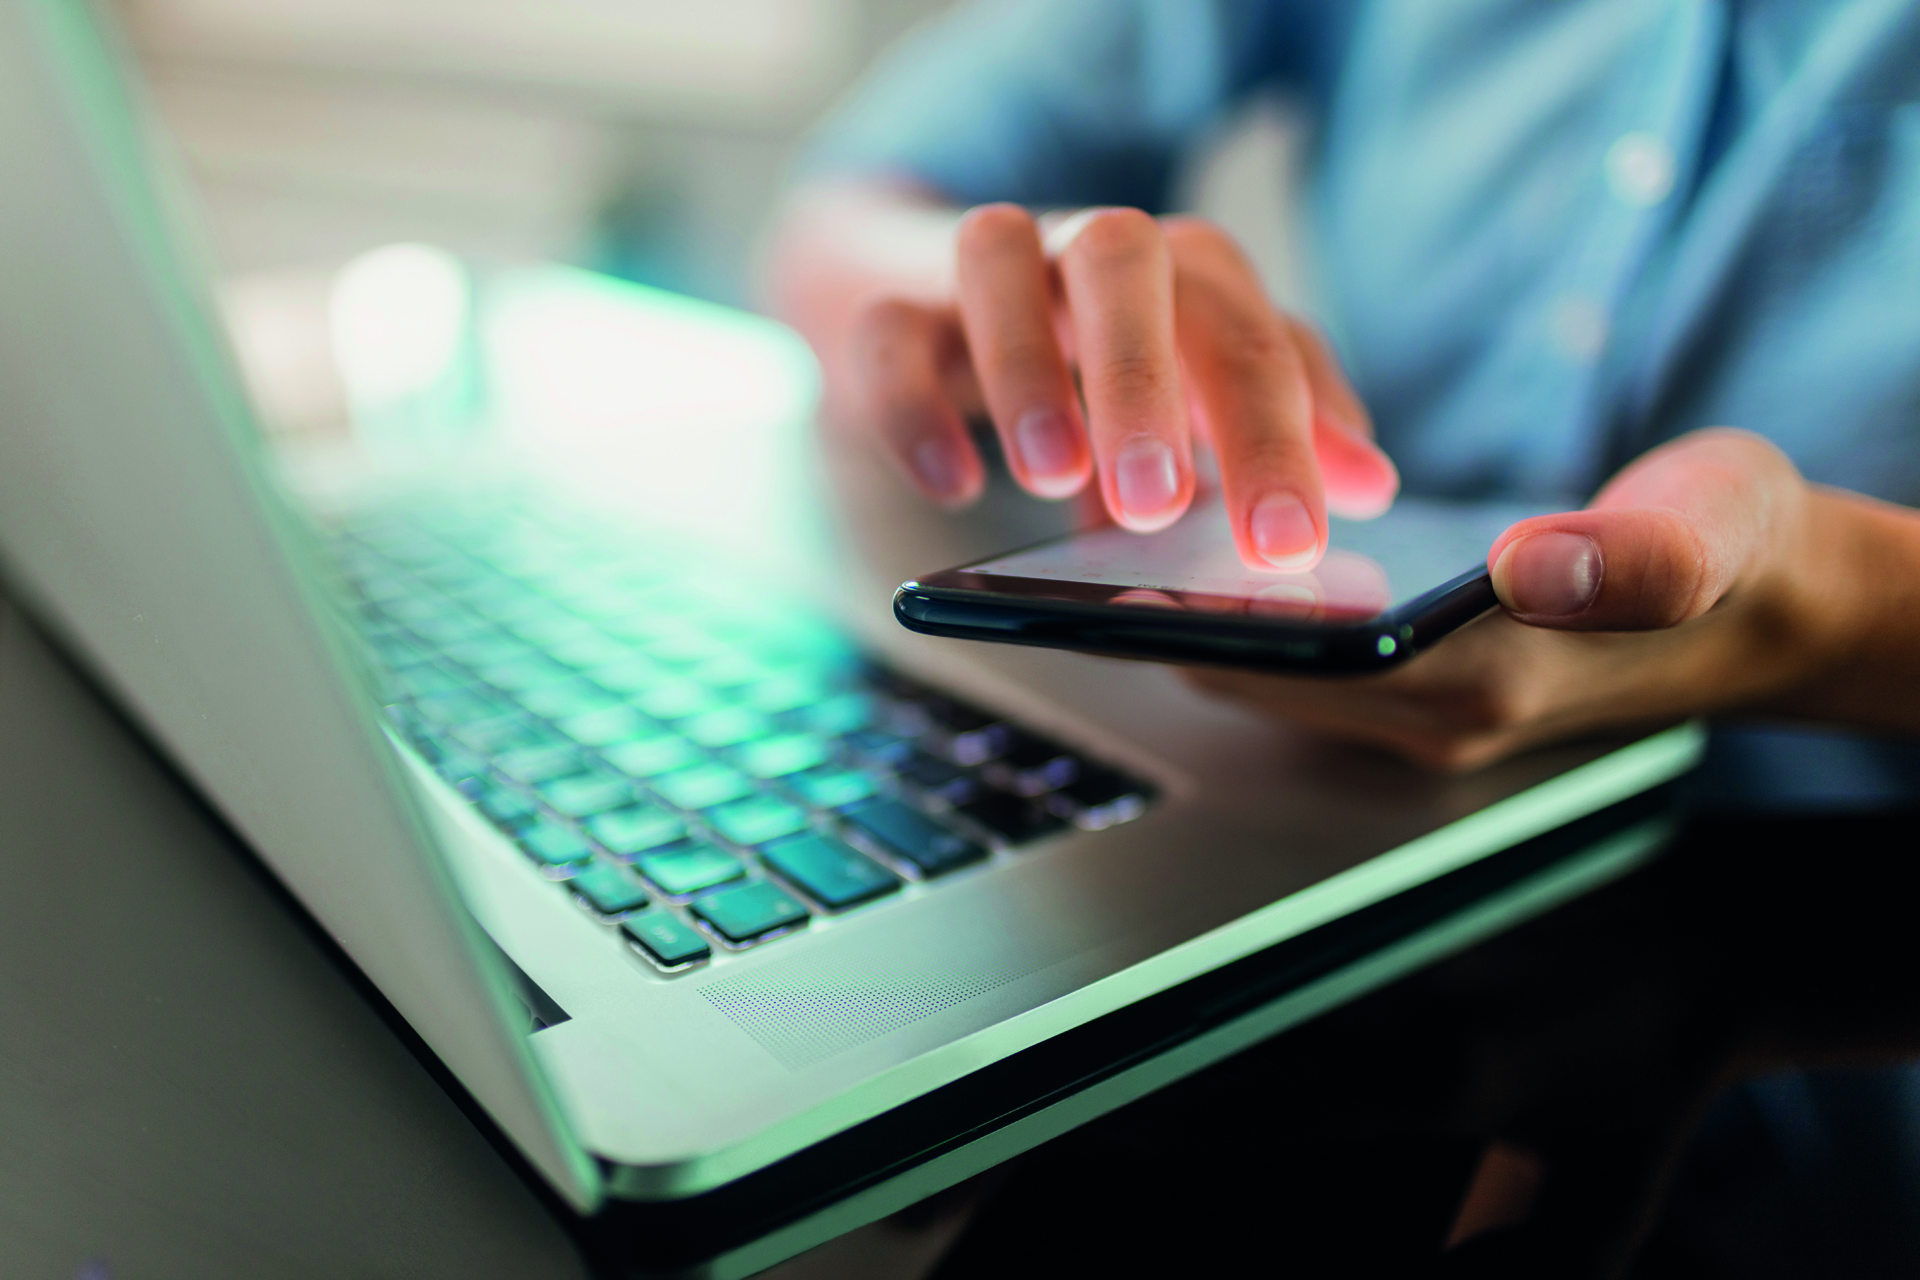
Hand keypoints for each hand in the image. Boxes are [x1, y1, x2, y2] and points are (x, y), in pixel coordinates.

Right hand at [825, 197, 1398, 567]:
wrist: (921, 298)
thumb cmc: (1087, 356)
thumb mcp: (1194, 392)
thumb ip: (1276, 425)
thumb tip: (1372, 486)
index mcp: (1180, 274)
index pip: (1246, 334)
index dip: (1277, 435)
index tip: (1288, 544)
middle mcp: (1085, 250)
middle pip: (1126, 259)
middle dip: (1146, 378)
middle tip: (1159, 506)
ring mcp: (981, 268)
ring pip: (996, 256)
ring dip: (1026, 366)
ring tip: (1051, 478)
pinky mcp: (887, 304)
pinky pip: (888, 332)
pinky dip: (914, 407)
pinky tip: (954, 484)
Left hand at [1186, 429, 1855, 769]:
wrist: (1766, 600)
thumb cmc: (1736, 552)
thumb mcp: (1711, 530)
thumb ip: (1634, 556)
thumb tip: (1534, 566)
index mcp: (1488, 686)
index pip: (1308, 671)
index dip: (1216, 626)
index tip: (1127, 574)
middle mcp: (1437, 718)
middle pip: (1263, 681)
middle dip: (1172, 619)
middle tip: (1085, 540)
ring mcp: (1424, 711)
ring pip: (1271, 676)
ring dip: (1199, 617)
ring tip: (1125, 533)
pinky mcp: (1422, 686)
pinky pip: (1300, 660)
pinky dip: (1246, 611)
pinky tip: (1210, 542)